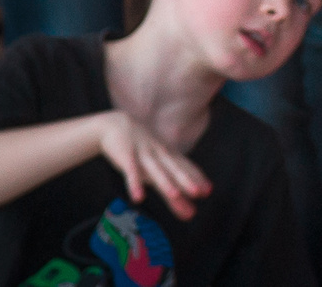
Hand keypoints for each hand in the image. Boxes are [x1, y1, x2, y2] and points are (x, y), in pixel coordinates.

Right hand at [96, 111, 212, 221]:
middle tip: (200, 193)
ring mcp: (142, 154)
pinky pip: (130, 171)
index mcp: (165, 154)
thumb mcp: (153, 157)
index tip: (209, 190)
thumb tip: (179, 196)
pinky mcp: (125, 157)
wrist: (112, 124)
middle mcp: (157, 154)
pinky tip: (139, 198)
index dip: (196, 177)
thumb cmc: (137, 145)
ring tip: (175, 196)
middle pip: (174, 168)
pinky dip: (134, 183)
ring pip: (155, 170)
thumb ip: (164, 177)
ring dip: (165, 182)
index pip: (184, 166)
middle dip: (187, 181)